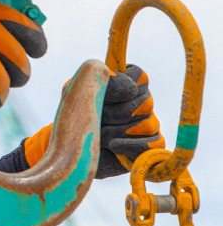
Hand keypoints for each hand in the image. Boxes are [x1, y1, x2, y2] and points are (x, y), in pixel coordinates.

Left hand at [23, 65, 163, 177]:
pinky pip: (154, 145)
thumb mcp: (75, 91)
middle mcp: (141, 103)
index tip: (104, 95)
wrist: (71, 148)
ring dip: (117, 130)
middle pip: (144, 101)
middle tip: (96, 118)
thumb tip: (123, 83)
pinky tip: (112, 146)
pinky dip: (130, 145)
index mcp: (126, 84)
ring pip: (147, 124)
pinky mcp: (149, 147)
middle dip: (114, 112)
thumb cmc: (73, 116)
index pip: (140, 77)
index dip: (123, 85)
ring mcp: (147, 125)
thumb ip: (94, 77)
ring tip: (98, 134)